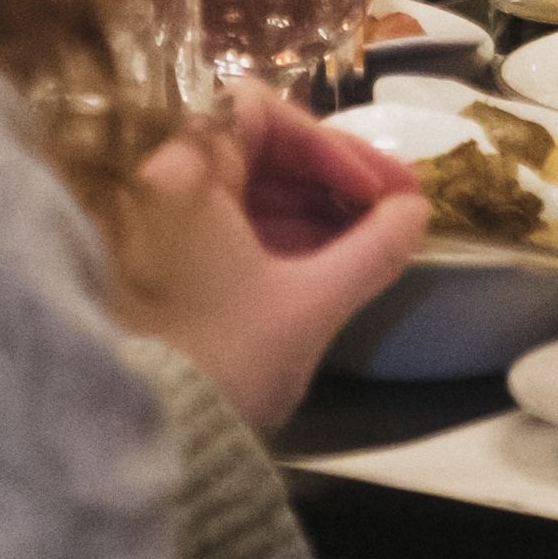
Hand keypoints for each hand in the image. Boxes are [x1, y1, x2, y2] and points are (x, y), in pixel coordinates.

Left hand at [104, 79, 424, 433]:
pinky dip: (281, 238)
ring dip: (315, 209)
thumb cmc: (225, 360)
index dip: (330, 143)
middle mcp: (157, 187)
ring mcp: (157, 231)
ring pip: (248, 194)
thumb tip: (414, 212)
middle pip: (257, 151)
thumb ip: (372, 251)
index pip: (262, 113)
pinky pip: (230, 232)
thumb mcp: (309, 306)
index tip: (377, 191)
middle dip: (333, 177)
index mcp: (182, 175)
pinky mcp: (164, 272)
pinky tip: (334, 261)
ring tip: (376, 239)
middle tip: (397, 209)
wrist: (143, 446)